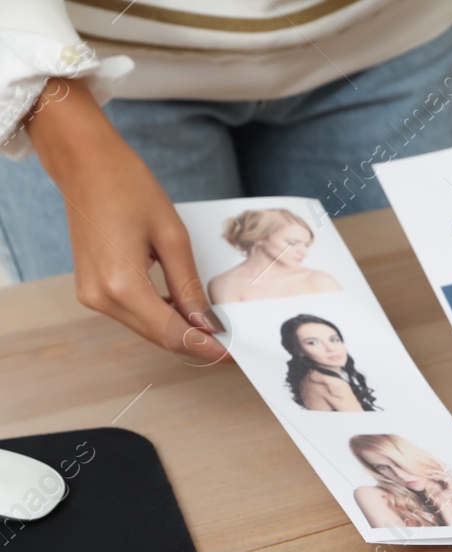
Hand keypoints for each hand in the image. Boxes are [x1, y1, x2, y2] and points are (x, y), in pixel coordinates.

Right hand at [25, 79, 227, 363]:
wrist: (84, 164)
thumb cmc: (127, 187)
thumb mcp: (172, 237)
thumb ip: (189, 286)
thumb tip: (208, 323)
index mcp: (121, 284)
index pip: (172, 333)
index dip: (205, 347)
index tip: (233, 354)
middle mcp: (101, 297)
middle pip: (159, 337)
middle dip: (195, 343)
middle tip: (230, 344)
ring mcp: (91, 295)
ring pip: (146, 329)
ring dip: (179, 330)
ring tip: (214, 326)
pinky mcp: (91, 289)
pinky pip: (133, 314)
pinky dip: (160, 316)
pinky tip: (184, 309)